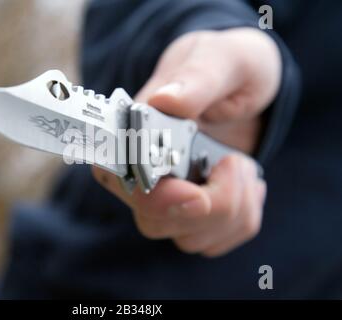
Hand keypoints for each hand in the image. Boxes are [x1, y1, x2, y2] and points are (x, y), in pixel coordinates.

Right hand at [93, 28, 279, 255]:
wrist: (247, 87)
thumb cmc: (227, 66)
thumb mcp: (220, 59)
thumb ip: (196, 78)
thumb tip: (165, 100)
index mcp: (136, 132)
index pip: (116, 177)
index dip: (151, 196)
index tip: (195, 192)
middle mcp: (144, 172)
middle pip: (153, 220)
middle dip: (209, 205)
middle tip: (234, 163)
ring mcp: (170, 198)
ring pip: (187, 238)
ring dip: (233, 208)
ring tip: (241, 165)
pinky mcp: (196, 215)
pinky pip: (215, 242)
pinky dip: (243, 219)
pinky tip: (245, 184)